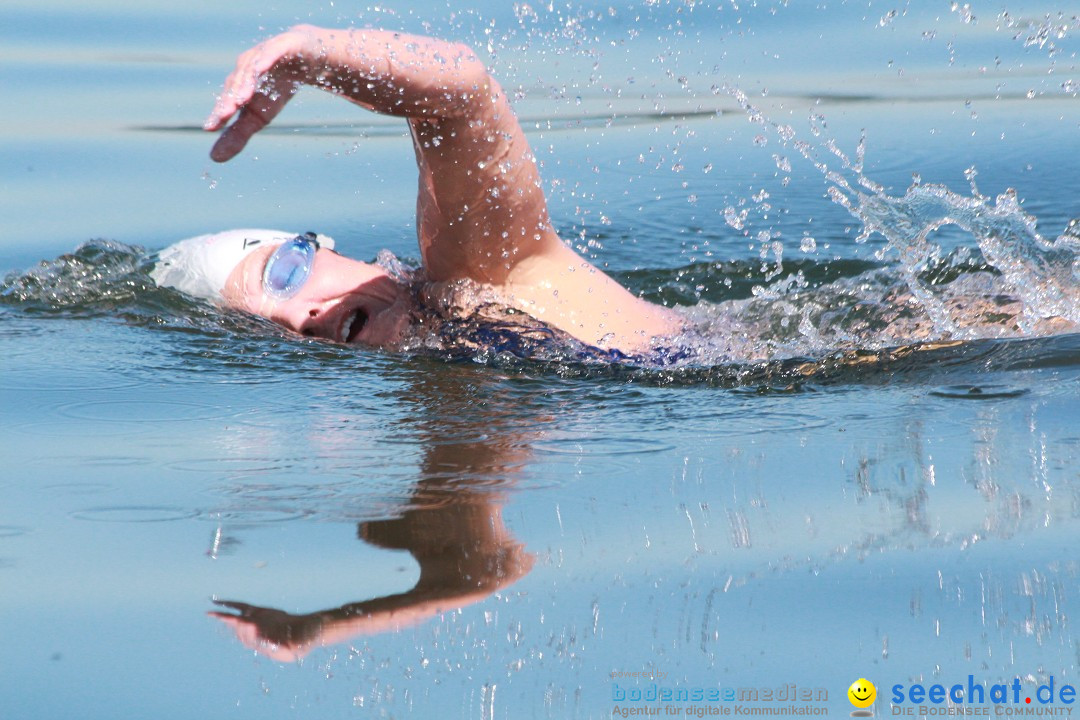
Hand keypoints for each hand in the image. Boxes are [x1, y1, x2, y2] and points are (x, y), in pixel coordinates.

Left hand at [203, 27, 316, 161]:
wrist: (305, 58)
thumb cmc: (276, 88)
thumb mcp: (258, 117)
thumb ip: (237, 135)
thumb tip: (214, 159)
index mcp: (236, 86)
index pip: (227, 101)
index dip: (220, 114)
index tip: (211, 127)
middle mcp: (244, 68)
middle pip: (235, 84)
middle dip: (230, 99)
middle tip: (224, 115)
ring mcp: (262, 55)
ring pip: (250, 69)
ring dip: (245, 82)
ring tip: (242, 98)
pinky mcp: (281, 45)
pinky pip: (271, 52)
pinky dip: (265, 60)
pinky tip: (261, 68)